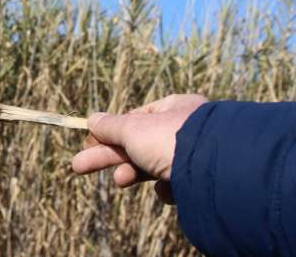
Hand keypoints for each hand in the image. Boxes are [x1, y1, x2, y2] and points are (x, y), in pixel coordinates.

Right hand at [71, 94, 206, 203]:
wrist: (216, 170)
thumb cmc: (171, 139)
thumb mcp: (132, 129)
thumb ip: (110, 125)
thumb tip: (91, 119)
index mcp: (173, 108)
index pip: (134, 118)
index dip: (109, 131)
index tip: (89, 142)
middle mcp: (185, 129)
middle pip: (136, 143)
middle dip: (108, 156)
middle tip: (78, 166)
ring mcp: (194, 155)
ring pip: (153, 164)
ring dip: (131, 172)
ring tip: (119, 181)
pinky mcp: (201, 180)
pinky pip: (174, 182)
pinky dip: (166, 187)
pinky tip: (167, 188)